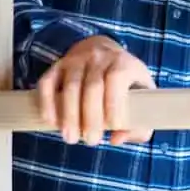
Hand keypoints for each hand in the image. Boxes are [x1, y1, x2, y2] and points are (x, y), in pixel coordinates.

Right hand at [36, 35, 155, 145]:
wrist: (101, 49)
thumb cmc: (124, 79)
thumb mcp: (141, 93)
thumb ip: (138, 121)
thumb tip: (117, 139)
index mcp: (123, 62)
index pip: (117, 78)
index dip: (114, 104)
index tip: (113, 126)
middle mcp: (99, 57)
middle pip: (93, 87)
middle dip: (90, 117)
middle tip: (91, 141)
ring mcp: (76, 60)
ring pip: (70, 87)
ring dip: (69, 115)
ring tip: (70, 138)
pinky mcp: (57, 66)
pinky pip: (47, 83)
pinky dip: (47, 104)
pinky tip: (52, 123)